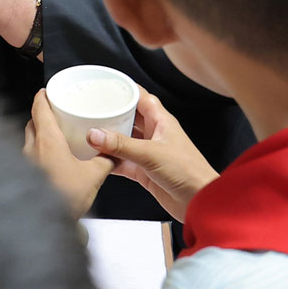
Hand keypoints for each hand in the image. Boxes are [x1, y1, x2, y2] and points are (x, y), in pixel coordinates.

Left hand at [25, 91, 112, 215]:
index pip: (39, 108)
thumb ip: (105, 162)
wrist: (42, 225)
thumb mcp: (93, 177)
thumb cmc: (64, 198)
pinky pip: (28, 157)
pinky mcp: (22, 177)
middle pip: (32, 123)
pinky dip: (38, 154)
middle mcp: (31, 148)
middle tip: (56, 115)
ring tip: (56, 139)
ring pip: (29, 141)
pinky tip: (51, 163)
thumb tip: (114, 156)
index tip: (47, 90)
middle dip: (42, 116)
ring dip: (39, 136)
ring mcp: (24, 163)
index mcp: (47, 141)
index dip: (43, 96)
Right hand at [86, 91, 217, 222]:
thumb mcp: (151, 154)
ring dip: (108, 140)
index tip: (106, 87)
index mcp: (162, 121)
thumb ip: (121, 145)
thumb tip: (96, 134)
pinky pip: (122, 163)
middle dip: (111, 116)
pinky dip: (110, 162)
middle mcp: (155, 135)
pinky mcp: (144, 172)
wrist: (199, 201)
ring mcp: (149, 153)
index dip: (125, 91)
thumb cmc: (189, 172)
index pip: (141, 98)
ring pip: (123, 141)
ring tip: (89, 136)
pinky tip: (98, 161)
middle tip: (91, 113)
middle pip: (129, 119)